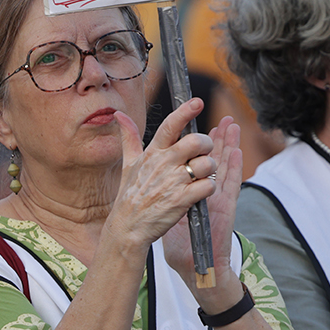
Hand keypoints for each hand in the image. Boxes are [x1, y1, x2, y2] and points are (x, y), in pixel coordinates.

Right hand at [98, 97, 216, 259]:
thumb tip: (119, 115)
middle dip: (207, 145)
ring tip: (200, 176)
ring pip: (207, 164)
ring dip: (210, 170)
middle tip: (204, 153)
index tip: (198, 102)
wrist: (128, 227)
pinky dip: (209, 188)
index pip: (171, 125)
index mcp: (153, 152)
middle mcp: (164, 164)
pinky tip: (200, 192)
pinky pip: (208, 186)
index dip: (186, 111)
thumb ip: (129, 137)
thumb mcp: (128, 164)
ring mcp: (174, 182)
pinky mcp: (182, 200)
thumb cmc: (130, 195)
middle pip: (197, 141)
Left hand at [160, 113, 241, 297]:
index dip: (197, 140)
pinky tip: (238, 153)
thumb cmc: (176, 240)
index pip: (194, 158)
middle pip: (212, 158)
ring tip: (233, 126)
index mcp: (188, 186)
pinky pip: (231, 186)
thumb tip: (142, 167)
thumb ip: (154, 185)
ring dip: (229, 145)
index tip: (198, 121)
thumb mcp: (161, 208)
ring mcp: (216, 198)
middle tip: (222, 118)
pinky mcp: (224, 209)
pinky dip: (235, 169)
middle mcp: (203, 188)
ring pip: (224, 166)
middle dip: (218, 138)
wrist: (189, 264)